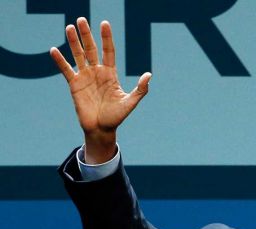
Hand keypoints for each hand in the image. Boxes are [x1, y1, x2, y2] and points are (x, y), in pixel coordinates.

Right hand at [49, 18, 150, 162]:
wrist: (101, 129)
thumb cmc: (116, 117)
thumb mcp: (130, 102)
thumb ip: (140, 89)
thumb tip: (149, 75)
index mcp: (110, 74)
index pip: (109, 51)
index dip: (106, 38)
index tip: (104, 24)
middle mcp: (97, 72)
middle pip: (91, 49)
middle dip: (86, 35)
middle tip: (81, 19)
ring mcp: (85, 77)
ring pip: (78, 55)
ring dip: (73, 42)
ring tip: (69, 27)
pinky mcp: (74, 85)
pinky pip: (66, 70)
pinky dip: (60, 61)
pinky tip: (54, 50)